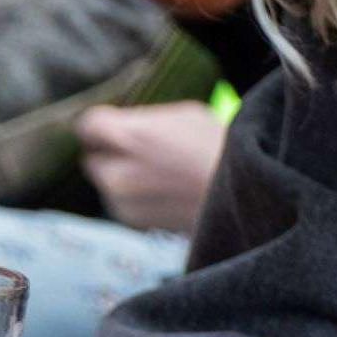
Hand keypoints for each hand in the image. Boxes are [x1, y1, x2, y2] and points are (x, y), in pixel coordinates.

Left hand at [75, 101, 225, 235]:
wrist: (247, 194)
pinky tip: (166, 192)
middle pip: (93, 157)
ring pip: (108, 183)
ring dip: (124, 177)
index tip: (117, 127)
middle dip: (112, 154)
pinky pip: (123, 203)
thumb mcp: (184, 114)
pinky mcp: (134, 222)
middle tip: (143, 152)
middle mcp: (116, 172)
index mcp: (127, 137)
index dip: (104, 125)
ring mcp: (122, 201)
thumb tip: (127, 126)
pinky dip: (137, 198)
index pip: (88, 125)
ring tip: (162, 175)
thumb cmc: (221, 147)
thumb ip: (145, 120)